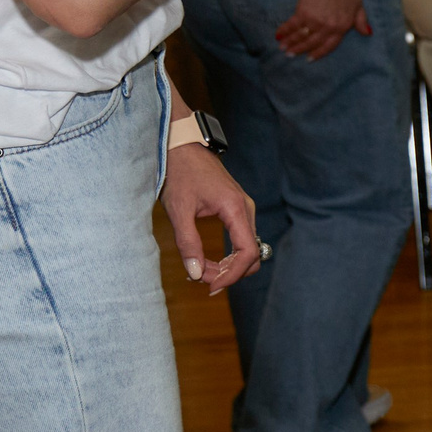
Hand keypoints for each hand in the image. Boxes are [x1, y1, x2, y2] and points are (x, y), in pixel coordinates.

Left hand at [162, 140, 262, 293]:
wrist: (182, 146)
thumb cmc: (180, 173)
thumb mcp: (179, 210)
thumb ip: (188, 243)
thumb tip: (195, 273)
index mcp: (235, 208)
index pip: (247, 252)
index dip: (232, 274)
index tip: (210, 286)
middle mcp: (246, 210)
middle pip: (252, 254)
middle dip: (229, 273)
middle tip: (201, 280)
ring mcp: (244, 209)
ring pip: (247, 249)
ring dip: (228, 266)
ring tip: (201, 272)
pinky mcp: (237, 210)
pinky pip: (241, 240)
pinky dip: (228, 256)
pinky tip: (208, 261)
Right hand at [275, 0, 370, 59]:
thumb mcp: (359, 4)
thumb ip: (361, 20)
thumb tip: (367, 33)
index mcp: (343, 26)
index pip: (329, 45)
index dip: (319, 53)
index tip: (310, 58)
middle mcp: (329, 27)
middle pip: (312, 43)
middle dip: (300, 50)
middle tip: (291, 55)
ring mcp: (315, 21)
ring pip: (301, 36)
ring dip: (291, 43)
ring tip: (283, 48)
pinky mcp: (303, 12)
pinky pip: (292, 25)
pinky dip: (284, 31)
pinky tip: (278, 36)